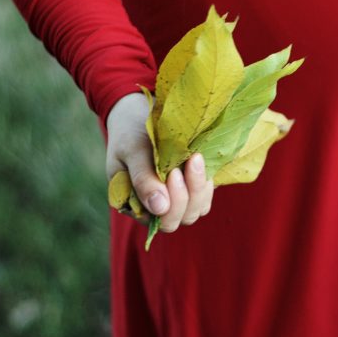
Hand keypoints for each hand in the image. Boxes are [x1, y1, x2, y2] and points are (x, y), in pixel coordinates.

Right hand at [105, 92, 213, 231]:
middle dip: (189, 194)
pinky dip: (207, 180)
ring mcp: (176, 199)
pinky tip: (200, 159)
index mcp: (136, 206)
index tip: (175, 172)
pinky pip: (206, 194)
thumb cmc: (130, 134)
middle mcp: (157, 209)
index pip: (161, 220)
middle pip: (182, 217)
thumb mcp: (132, 152)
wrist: (138, 116)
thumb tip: (160, 207)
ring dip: (201, 186)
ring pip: (198, 208)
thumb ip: (142, 179)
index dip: (173, 202)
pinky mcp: (191, 187)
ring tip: (196, 157)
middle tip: (190, 161)